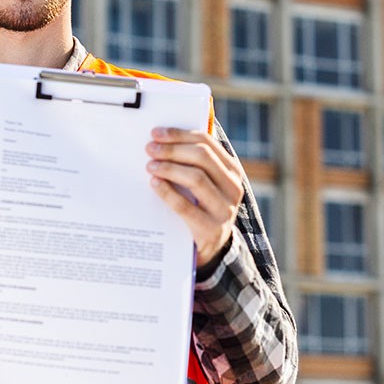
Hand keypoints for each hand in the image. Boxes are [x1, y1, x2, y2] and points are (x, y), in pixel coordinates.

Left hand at [146, 127, 244, 265]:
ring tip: (150, 166)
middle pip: (202, 157)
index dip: (180, 135)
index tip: (157, 133)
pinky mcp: (212, 230)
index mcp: (232, 171)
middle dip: (173, 149)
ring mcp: (225, 210)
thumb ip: (193, 164)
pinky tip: (154, 184)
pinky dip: (167, 192)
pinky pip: (186, 206)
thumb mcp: (205, 185)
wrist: (210, 250)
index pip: (207, 143)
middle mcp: (233, 188)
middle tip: (150, 149)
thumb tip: (163, 139)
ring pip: (196, 178)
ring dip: (169, 168)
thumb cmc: (200, 208)